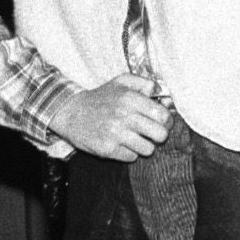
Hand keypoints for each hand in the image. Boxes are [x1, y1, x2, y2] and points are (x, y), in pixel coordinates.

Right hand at [47, 75, 170, 160]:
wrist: (71, 113)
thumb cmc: (101, 98)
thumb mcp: (121, 82)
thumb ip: (145, 83)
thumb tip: (162, 94)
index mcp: (130, 98)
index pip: (163, 116)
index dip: (167, 121)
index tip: (163, 122)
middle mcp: (124, 116)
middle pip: (160, 135)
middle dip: (160, 135)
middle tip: (152, 133)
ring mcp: (115, 134)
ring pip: (148, 149)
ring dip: (144, 145)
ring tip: (135, 138)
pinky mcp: (107, 149)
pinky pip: (132, 157)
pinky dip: (130, 152)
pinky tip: (121, 143)